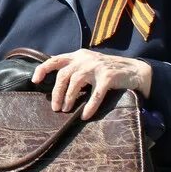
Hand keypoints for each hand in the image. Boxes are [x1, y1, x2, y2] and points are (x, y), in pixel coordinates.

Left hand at [32, 49, 152, 119]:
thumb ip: (74, 68)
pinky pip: (95, 94)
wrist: (135, 70)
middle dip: (56, 92)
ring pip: (76, 82)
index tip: (35, 81)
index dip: (43, 69)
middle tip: (55, 107)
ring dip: (69, 98)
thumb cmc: (107, 71)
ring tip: (66, 110)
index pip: (54, 59)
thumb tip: (55, 85)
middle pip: (63, 74)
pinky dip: (89, 106)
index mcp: (78, 56)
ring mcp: (97, 67)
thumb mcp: (88, 64)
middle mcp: (85, 59)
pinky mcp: (108, 77)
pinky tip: (85, 115)